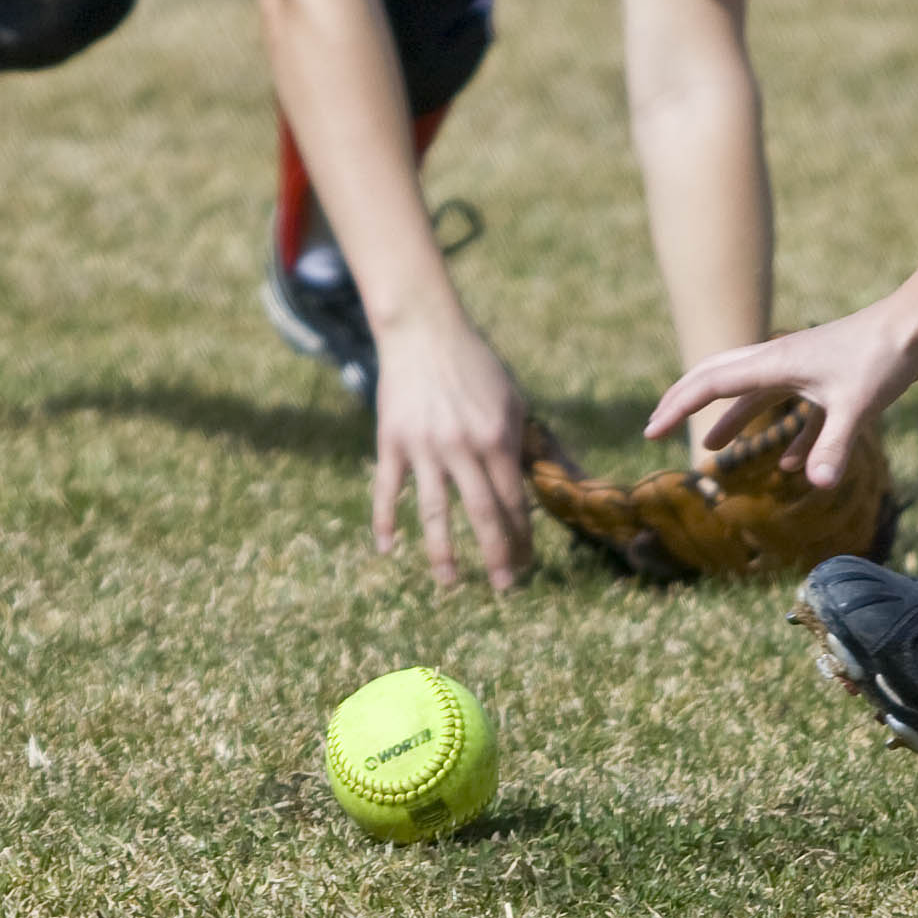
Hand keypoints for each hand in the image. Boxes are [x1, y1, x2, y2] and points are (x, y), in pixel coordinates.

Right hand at [372, 308, 533, 590]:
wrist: (424, 330)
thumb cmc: (475, 364)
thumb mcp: (511, 399)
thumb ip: (519, 442)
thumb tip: (533, 484)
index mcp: (497, 438)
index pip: (514, 501)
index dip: (523, 536)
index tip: (527, 563)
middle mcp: (463, 447)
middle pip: (483, 515)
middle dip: (497, 555)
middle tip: (504, 587)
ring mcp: (424, 447)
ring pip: (434, 513)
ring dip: (443, 553)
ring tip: (450, 583)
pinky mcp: (392, 441)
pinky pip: (387, 490)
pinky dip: (384, 521)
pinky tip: (387, 550)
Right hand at [646, 294, 917, 491]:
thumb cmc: (884, 358)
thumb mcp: (857, 406)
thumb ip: (833, 447)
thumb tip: (817, 486)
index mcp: (774, 364)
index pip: (709, 384)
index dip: (677, 408)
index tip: (650, 433)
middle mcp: (780, 362)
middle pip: (718, 378)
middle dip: (686, 402)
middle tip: (658, 425)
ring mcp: (804, 368)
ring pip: (754, 394)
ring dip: (731, 420)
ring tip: (712, 449)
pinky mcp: (829, 378)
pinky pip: (795, 409)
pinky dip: (786, 435)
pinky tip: (792, 464)